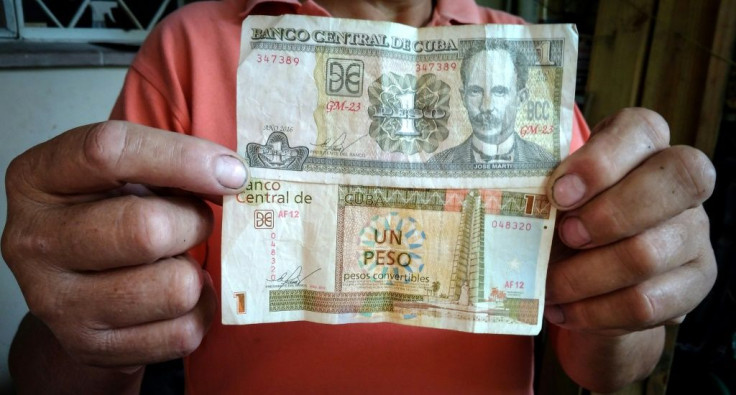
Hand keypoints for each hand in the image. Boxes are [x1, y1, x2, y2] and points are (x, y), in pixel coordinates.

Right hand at [2, 121, 247, 368]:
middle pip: (147, 230)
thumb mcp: (124, 173)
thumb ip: (169, 163)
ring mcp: (58, 303)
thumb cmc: (109, 215)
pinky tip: (177, 297)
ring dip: (195, 273)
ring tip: (177, 262)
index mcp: (37, 178)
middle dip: (194, 224)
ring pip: (175, 288)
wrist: (76, 288)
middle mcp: (35, 241)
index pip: (110, 152)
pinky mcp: (90, 348)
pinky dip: (198, 312)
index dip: (184, 158)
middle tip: (195, 223)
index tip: (232, 172)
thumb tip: (233, 176)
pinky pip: (182, 333)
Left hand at [545, 107, 716, 333]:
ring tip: (550, 286)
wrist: (590, 288)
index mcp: (641, 147)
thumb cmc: (564, 226)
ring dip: (585, 276)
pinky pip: (646, 303)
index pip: (641, 129)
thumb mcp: (550, 203)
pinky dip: (595, 312)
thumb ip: (542, 194)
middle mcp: (679, 183)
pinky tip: (565, 310)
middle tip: (564, 236)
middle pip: (675, 180)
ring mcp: (694, 232)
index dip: (601, 160)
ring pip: (648, 253)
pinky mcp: (695, 282)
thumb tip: (509, 203)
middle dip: (609, 214)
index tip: (558, 192)